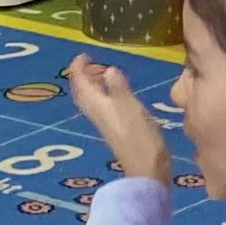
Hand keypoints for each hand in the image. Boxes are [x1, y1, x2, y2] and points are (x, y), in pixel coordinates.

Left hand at [67, 57, 171, 181]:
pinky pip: (102, 107)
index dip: (78, 68)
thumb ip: (119, 88)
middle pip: (82, 93)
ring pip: (92, 100)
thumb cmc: (140, 137)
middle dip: (84, 76)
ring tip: (104, 74)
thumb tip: (107, 70)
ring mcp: (106, 123)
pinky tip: (118, 94)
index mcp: (98, 106)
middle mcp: (98, 114)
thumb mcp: (132, 108)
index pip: (80, 83)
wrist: (147, 170)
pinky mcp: (116, 130)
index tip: (83, 55)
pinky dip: (104, 95)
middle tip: (94, 62)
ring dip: (93, 85)